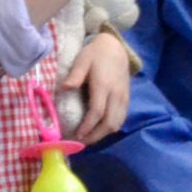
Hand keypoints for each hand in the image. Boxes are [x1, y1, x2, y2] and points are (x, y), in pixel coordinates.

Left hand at [62, 30, 132, 145]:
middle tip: (80, 142)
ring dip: (103, 134)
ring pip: (117, 123)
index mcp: (104, 85)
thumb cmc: (95, 54)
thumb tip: (65, 88)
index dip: (88, 126)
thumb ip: (75, 75)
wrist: (116, 48)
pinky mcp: (127, 99)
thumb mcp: (82, 60)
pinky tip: (99, 130)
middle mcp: (116, 94)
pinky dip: (111, 127)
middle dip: (95, 135)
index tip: (77, 135)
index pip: (97, 112)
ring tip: (88, 138)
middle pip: (109, 122)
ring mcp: (124, 97)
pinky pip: (121, 118)